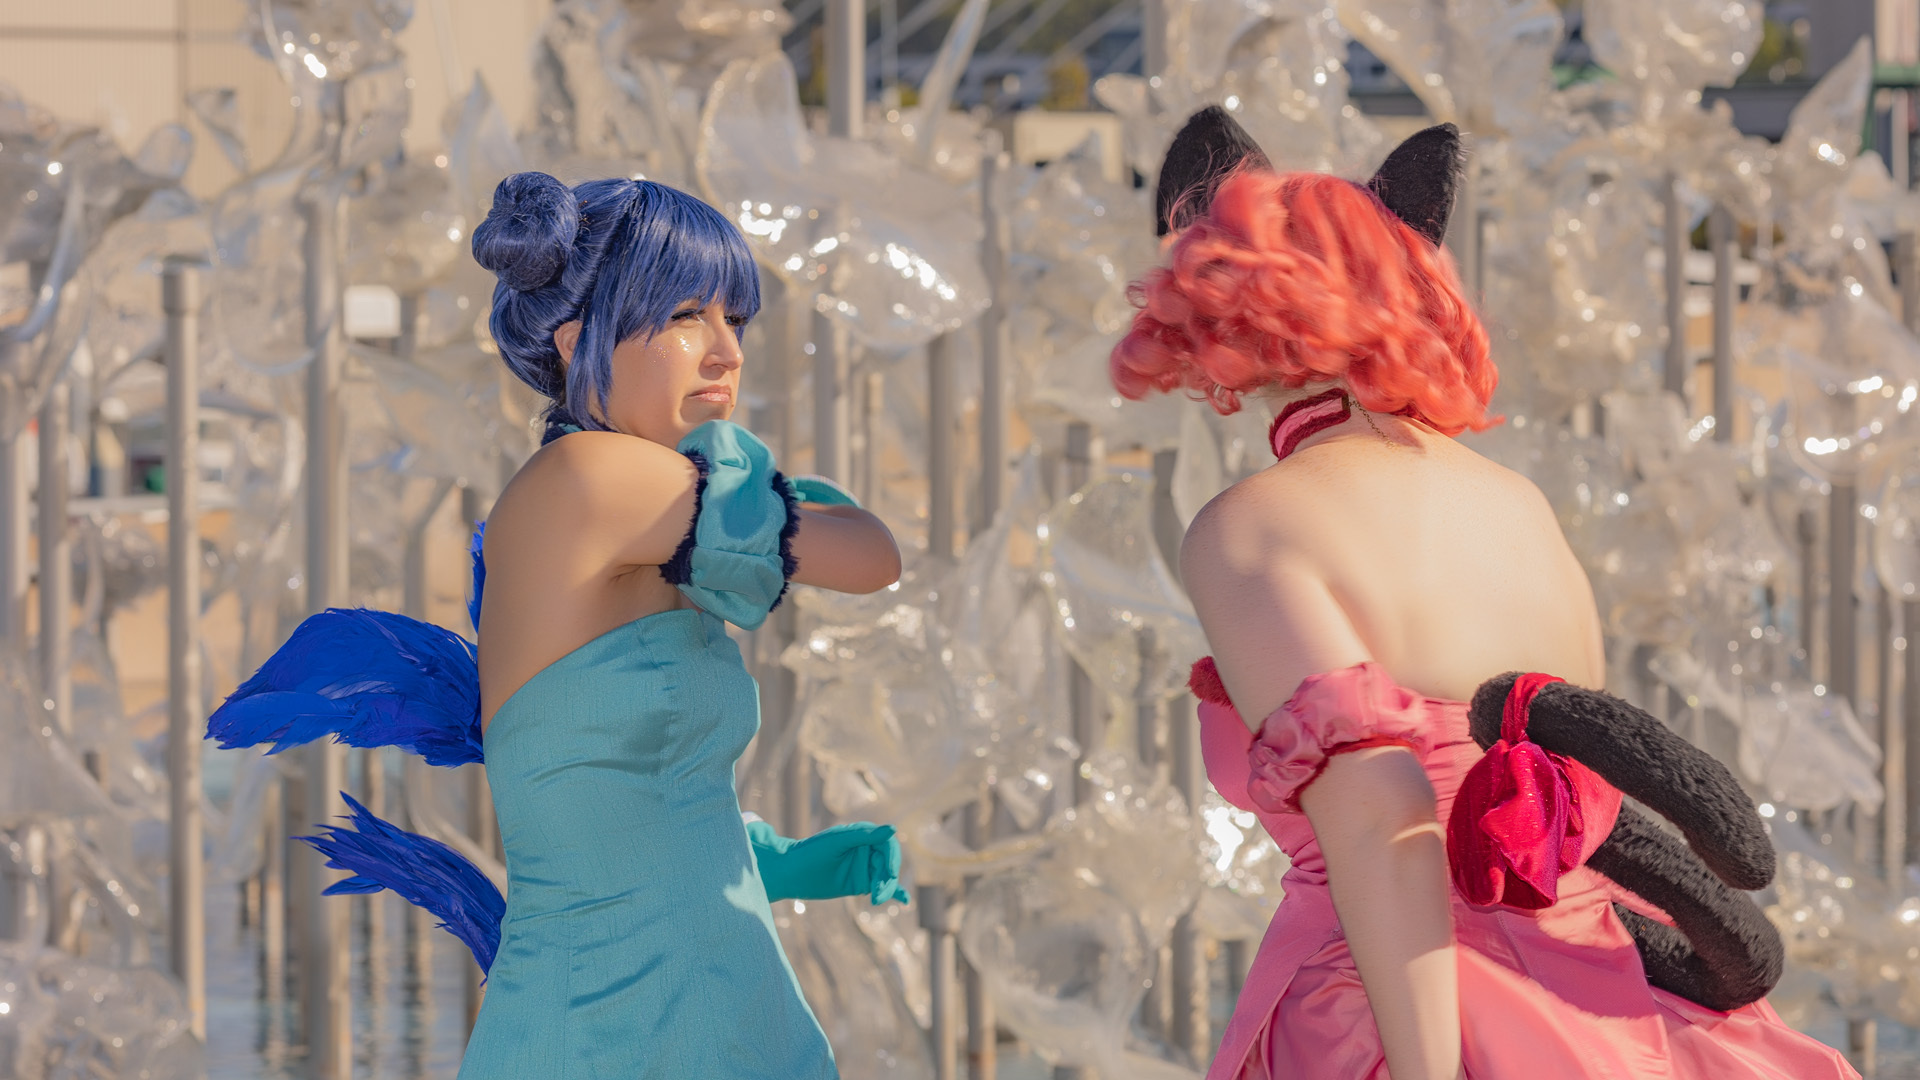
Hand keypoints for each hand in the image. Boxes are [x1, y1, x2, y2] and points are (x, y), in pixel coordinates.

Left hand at [747, 820, 910, 905]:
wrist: (790, 873)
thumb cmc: (811, 852)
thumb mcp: (837, 842)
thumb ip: (865, 836)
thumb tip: (893, 830)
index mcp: (863, 835)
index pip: (887, 845)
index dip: (891, 858)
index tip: (889, 872)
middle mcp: (866, 850)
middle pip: (888, 864)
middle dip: (886, 879)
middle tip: (877, 894)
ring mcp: (864, 868)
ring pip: (884, 878)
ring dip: (886, 889)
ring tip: (876, 900)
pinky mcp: (860, 884)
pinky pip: (880, 887)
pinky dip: (894, 892)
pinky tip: (905, 899)